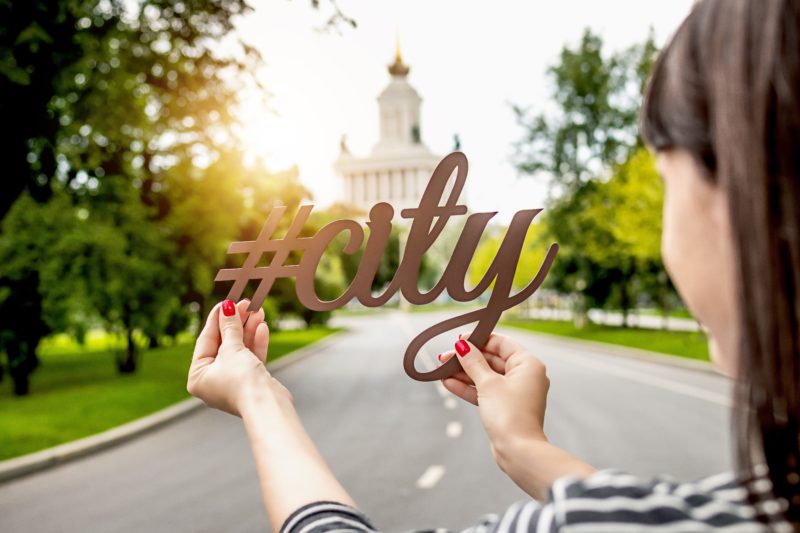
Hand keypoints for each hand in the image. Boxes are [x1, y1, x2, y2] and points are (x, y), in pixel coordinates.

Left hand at [188, 298, 290, 415]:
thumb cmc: (242, 382)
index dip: (216, 319)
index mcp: (198, 377)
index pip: (206, 340)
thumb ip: (229, 327)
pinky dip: (256, 342)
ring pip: (240, 349)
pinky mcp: (251, 381)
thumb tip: (227, 308)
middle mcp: (213, 380)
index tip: (226, 302)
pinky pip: (251, 357)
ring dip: (249, 329)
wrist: (267, 405)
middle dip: (236, 322)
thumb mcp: (231, 349)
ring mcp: (233, 381)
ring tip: (257, 311)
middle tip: (245, 303)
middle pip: (224, 343)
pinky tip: (262, 326)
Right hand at [439, 333, 549, 460]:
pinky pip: (485, 391)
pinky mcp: (505, 407)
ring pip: (486, 376)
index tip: (460, 339)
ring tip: (441, 369)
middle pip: (492, 360)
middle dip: (467, 359)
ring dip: (464, 373)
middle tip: (445, 357)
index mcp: (528, 364)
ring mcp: (514, 392)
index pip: (502, 343)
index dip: (480, 339)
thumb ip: (473, 362)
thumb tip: (462, 346)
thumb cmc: (509, 415)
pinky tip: (448, 383)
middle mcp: (524, 376)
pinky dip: (469, 388)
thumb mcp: (488, 383)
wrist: (518, 451)